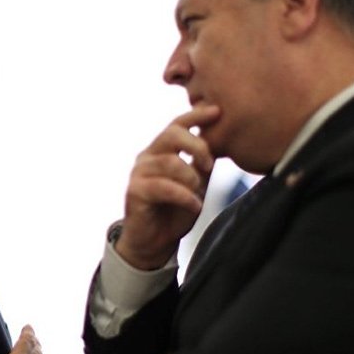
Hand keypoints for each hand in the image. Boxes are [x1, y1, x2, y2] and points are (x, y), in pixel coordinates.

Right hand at [116, 105, 219, 269]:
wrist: (155, 243)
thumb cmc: (176, 211)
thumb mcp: (196, 184)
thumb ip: (202, 163)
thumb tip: (218, 139)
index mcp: (162, 150)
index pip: (176, 124)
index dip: (195, 115)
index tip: (216, 111)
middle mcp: (148, 156)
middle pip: (172, 134)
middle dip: (197, 146)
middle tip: (210, 166)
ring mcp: (139, 172)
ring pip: (171, 162)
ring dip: (192, 179)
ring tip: (198, 194)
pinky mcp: (135, 191)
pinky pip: (165, 186)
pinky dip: (185, 196)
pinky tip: (194, 205)